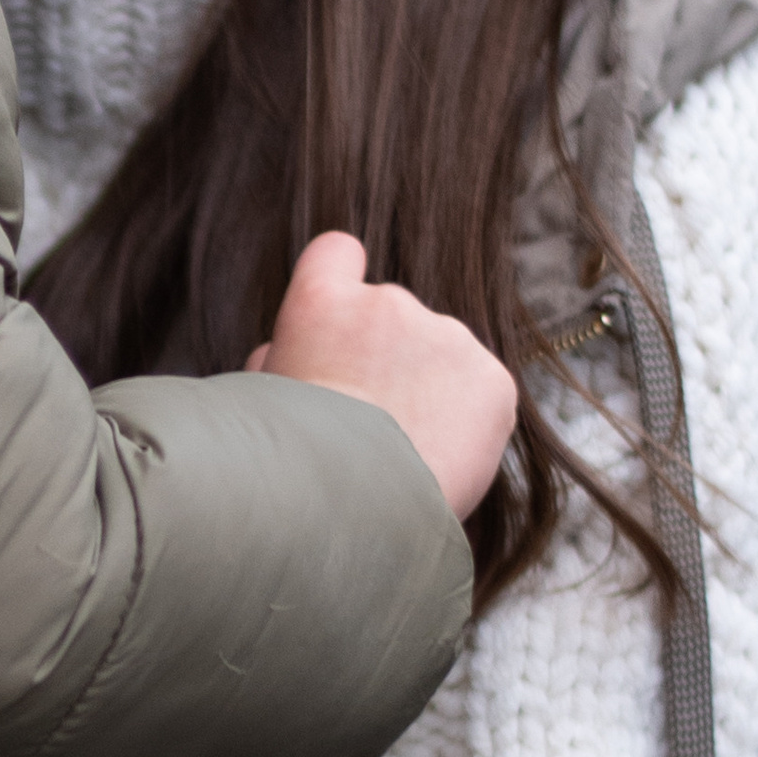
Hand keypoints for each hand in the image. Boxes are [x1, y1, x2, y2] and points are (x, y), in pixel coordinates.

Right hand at [248, 230, 514, 519]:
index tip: (346, 318)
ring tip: (406, 452)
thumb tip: (283, 352)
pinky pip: (481, 394)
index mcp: (323, 301)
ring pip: (442, 358)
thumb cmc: (289, 458)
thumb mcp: (266, 395)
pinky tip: (441, 459)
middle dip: (389, 360)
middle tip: (373, 423)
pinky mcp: (492, 379)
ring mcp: (446, 336)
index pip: (336, 252)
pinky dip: (468, 423)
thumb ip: (283, 358)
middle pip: (394, 319)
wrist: (348, 504)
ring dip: (429, 392)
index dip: (341, 281)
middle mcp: (388, 303)